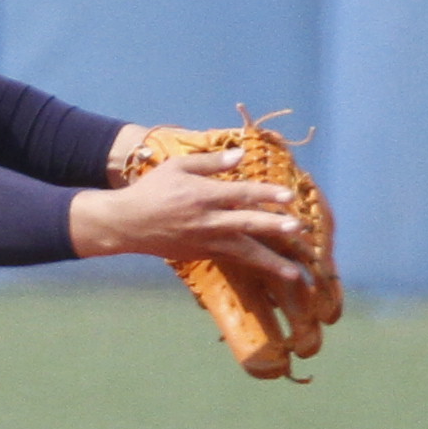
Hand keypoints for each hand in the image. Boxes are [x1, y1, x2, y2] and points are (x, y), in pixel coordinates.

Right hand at [72, 137, 317, 297]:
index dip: (267, 194)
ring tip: (294, 272)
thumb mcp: (177, 167)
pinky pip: (233, 260)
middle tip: (299, 230)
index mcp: (202, 195)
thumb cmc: (153, 190)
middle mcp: (207, 220)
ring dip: (270, 262)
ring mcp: (206, 241)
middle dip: (274, 228)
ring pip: (243, 252)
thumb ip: (210, 162)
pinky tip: (273, 270)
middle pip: (247, 224)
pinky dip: (254, 265)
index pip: (241, 194)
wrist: (128, 224)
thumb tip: (240, 155)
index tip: (290, 196)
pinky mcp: (203, 254)